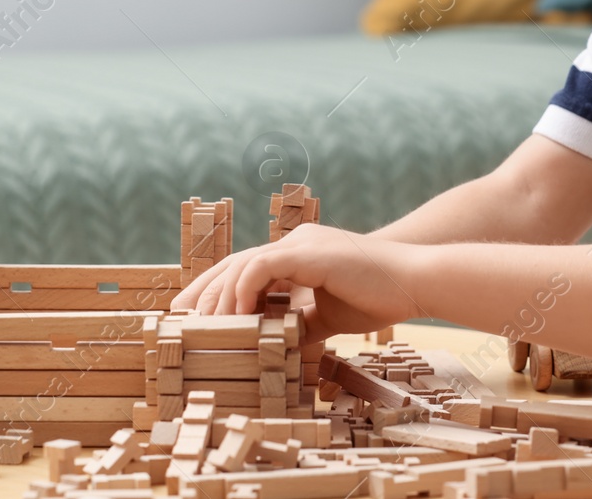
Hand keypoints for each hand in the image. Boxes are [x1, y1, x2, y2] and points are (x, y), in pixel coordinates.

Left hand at [167, 224, 425, 343]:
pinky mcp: (309, 253)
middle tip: (178, 318)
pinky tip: (238, 315)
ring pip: (242, 264)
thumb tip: (279, 347)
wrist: (413, 281)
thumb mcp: (328, 316)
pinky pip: (263, 267)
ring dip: (220, 295)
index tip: (194, 315)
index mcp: (299, 256)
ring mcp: (301, 245)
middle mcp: (295, 244)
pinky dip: (244, 289)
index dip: (218, 290)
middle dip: (203, 291)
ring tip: (206, 325)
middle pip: (234, 263)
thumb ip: (301, 324)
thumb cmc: (378, 296)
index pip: (246, 269)